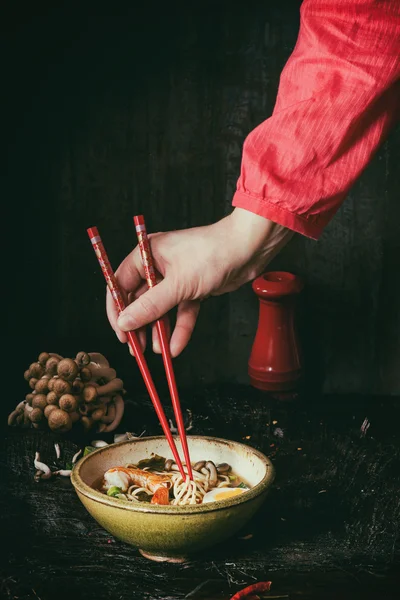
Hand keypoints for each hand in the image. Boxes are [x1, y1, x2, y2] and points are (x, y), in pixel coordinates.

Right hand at [107, 208, 292, 355]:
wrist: (248, 250)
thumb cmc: (212, 254)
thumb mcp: (177, 284)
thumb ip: (150, 306)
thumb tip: (125, 322)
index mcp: (147, 253)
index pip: (120, 283)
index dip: (117, 309)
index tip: (119, 332)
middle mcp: (158, 265)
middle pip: (140, 299)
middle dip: (139, 324)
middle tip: (135, 347)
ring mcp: (176, 277)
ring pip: (161, 308)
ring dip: (159, 329)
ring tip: (156, 350)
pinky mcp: (193, 288)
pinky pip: (182, 311)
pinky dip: (180, 328)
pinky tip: (176, 346)